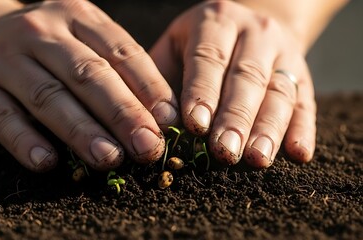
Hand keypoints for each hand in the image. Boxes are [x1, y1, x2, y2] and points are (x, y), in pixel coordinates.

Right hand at [0, 0, 178, 171]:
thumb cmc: (43, 47)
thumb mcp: (80, 41)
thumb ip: (116, 70)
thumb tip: (161, 116)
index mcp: (76, 16)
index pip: (120, 51)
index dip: (148, 86)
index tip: (169, 121)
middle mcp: (40, 31)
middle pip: (87, 74)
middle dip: (121, 113)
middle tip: (147, 147)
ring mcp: (3, 58)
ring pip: (48, 97)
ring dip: (81, 131)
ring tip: (109, 159)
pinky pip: (2, 117)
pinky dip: (25, 141)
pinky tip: (48, 161)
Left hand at [150, 1, 315, 167]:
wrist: (247, 28)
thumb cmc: (197, 47)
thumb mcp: (174, 49)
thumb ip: (162, 81)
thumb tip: (156, 126)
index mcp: (216, 21)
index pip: (209, 58)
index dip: (203, 93)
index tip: (196, 127)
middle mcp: (255, 32)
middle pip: (247, 77)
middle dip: (235, 118)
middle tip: (225, 152)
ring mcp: (284, 52)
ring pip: (279, 92)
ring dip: (269, 129)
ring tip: (257, 159)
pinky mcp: (302, 75)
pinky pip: (306, 102)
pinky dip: (303, 130)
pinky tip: (299, 154)